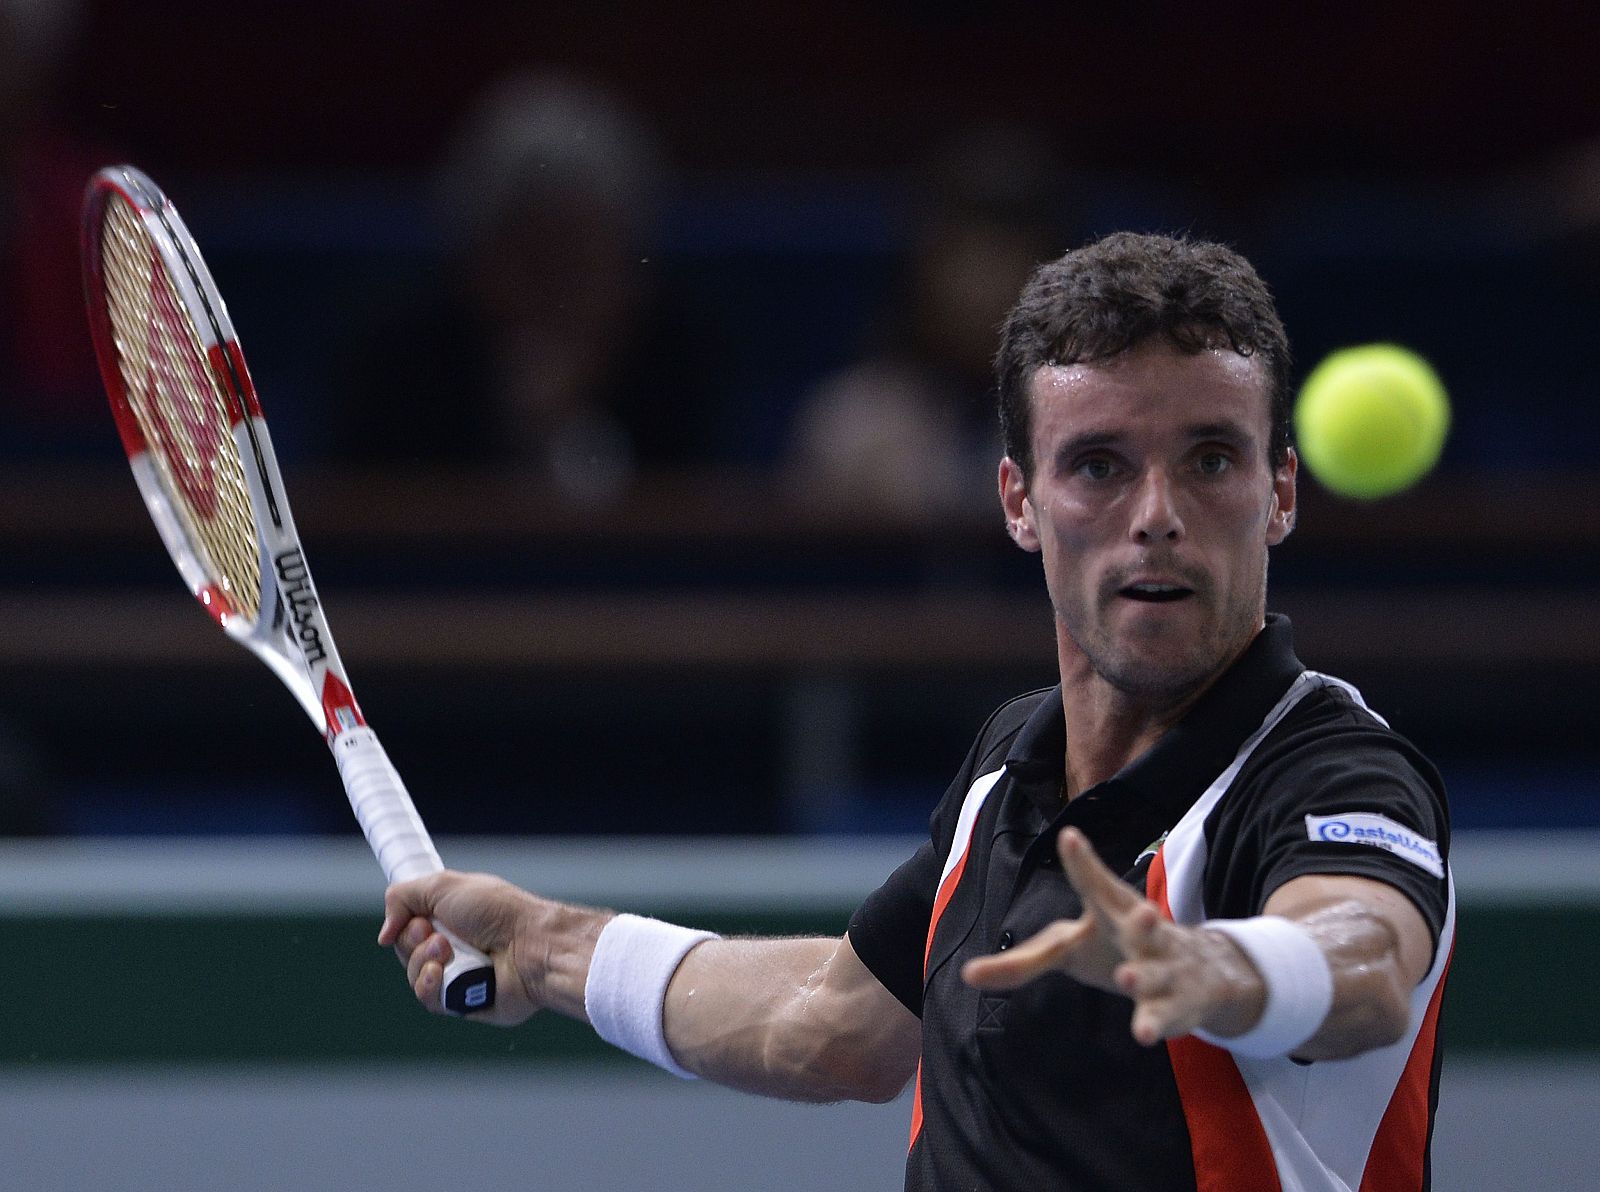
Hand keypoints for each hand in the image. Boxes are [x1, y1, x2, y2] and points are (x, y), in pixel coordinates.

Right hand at [377, 870, 552, 1026]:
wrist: (529, 945)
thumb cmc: (496, 911)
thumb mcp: (442, 885)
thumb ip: (401, 898)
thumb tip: (384, 934)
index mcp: (451, 918)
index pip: (409, 925)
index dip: (405, 923)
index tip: (417, 919)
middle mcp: (454, 946)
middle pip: (406, 951)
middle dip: (413, 941)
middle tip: (437, 935)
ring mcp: (458, 976)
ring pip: (414, 976)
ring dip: (422, 962)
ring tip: (446, 952)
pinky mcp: (463, 1003)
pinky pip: (428, 999)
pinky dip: (428, 985)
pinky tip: (440, 974)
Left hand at [961, 827, 1264, 1044]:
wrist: (1196, 971)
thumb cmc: (1114, 947)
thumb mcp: (1067, 948)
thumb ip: (1022, 962)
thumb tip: (966, 975)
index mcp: (1113, 910)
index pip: (1095, 886)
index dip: (1082, 864)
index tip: (1069, 836)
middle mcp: (1142, 933)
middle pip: (1139, 924)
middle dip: (1142, 919)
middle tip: (1143, 913)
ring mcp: (1164, 967)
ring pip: (1154, 973)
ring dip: (1141, 976)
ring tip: (1126, 977)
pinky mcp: (1180, 1003)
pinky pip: (1169, 1015)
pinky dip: (1158, 1022)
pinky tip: (1145, 1034)